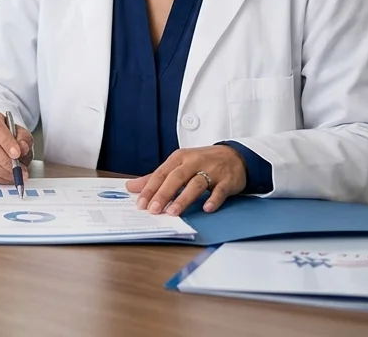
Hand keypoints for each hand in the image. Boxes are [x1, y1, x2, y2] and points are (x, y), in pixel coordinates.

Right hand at [0, 110, 33, 183]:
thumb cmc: (7, 136)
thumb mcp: (20, 133)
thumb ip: (24, 139)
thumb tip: (22, 147)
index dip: (7, 142)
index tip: (17, 153)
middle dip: (5, 161)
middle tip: (19, 169)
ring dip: (2, 172)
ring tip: (15, 174)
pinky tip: (6, 177)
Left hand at [125, 145, 246, 215]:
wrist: (235, 156)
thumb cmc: (202, 162)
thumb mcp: (178, 165)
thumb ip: (155, 177)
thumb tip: (131, 187)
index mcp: (179, 158)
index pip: (161, 173)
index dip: (150, 188)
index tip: (140, 203)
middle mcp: (194, 162)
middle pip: (176, 178)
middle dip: (163, 194)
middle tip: (154, 210)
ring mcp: (212, 170)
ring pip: (196, 184)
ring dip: (184, 198)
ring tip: (173, 212)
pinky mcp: (227, 180)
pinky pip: (220, 190)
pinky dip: (214, 199)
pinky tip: (207, 208)